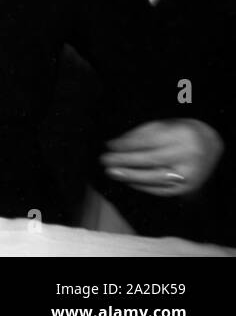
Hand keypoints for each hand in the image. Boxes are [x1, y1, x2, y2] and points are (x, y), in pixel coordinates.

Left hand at [102, 118, 223, 196]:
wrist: (210, 145)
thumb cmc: (179, 133)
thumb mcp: (161, 126)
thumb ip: (139, 134)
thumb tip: (114, 145)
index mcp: (182, 135)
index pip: (149, 141)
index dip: (126, 144)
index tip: (109, 146)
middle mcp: (188, 155)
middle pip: (152, 160)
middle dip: (125, 162)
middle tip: (105, 162)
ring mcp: (190, 173)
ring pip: (156, 177)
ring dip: (131, 176)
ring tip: (112, 173)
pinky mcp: (188, 187)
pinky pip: (162, 189)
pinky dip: (143, 186)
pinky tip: (128, 181)